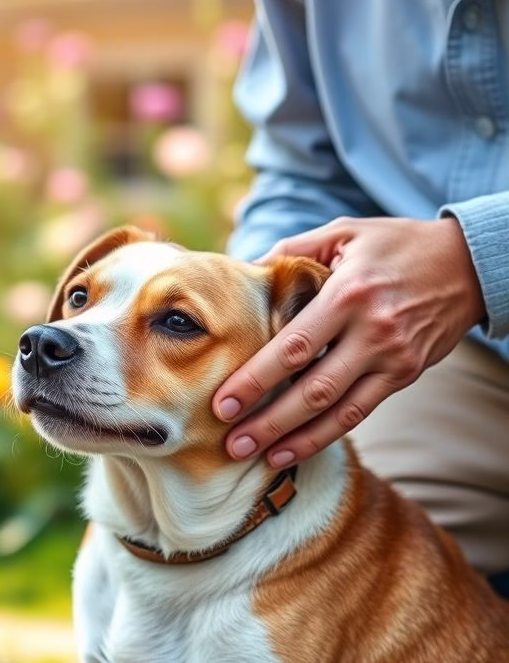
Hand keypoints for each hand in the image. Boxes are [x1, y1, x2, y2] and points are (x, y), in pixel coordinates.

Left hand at [213, 216, 485, 466]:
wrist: (468, 263)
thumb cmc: (395, 244)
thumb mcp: (342, 233)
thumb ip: (292, 252)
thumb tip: (246, 272)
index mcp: (348, 294)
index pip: (294, 346)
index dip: (256, 379)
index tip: (222, 402)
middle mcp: (372, 332)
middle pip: (313, 389)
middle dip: (268, 421)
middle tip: (231, 442)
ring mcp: (393, 358)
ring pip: (337, 411)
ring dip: (295, 440)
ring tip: (256, 458)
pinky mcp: (405, 375)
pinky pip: (360, 412)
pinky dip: (326, 436)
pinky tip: (294, 450)